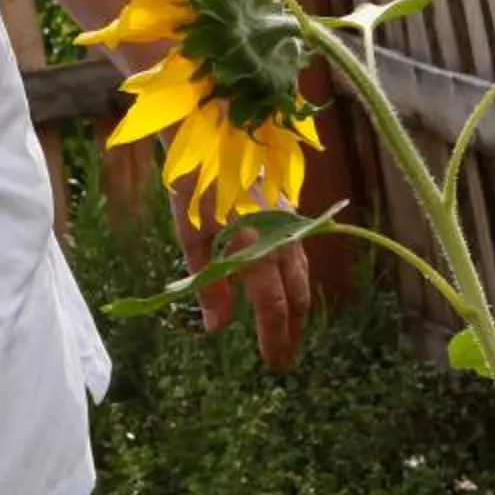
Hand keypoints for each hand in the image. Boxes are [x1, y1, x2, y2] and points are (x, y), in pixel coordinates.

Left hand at [173, 192, 311, 370]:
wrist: (217, 131)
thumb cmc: (196, 182)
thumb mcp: (191, 233)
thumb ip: (207, 282)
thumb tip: (218, 328)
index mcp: (256, 247)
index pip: (272, 306)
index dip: (274, 337)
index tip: (272, 363)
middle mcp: (282, 240)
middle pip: (296, 297)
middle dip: (292, 332)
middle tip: (283, 360)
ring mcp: (291, 226)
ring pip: (302, 277)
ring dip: (297, 309)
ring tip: (287, 334)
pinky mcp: (291, 214)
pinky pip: (300, 257)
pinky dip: (295, 282)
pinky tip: (285, 292)